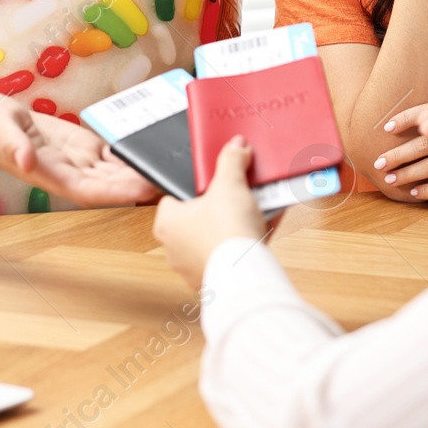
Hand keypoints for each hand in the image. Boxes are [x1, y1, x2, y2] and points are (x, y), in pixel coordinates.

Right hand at [0, 95, 159, 206]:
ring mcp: (80, 161)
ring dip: (142, 173)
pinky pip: (113, 155)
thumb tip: (25, 161)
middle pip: (111, 185)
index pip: (88, 190)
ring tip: (172, 168)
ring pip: (117, 172)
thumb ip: (13, 146)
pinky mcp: (85, 147)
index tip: (141, 190)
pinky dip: (133, 156)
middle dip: (140, 185)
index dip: (115, 192)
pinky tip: (154, 151)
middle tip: (172, 180)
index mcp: (51, 174)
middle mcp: (71, 173)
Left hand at [153, 136, 274, 290]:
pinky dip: (240, 247)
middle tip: (238, 198)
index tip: (214, 184)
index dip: (196, 188)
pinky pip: (227, 257)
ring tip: (255, 214)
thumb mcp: (230, 185)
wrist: (245, 275)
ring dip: (232, 228)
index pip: (175, 197)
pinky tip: (261, 234)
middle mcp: (173, 248)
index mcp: (167, 222)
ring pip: (212, 239)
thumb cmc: (227, 232)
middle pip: (197, 218)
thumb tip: (236, 146)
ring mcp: (191, 268)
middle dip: (219, 209)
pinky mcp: (212, 281)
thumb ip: (231, 161)